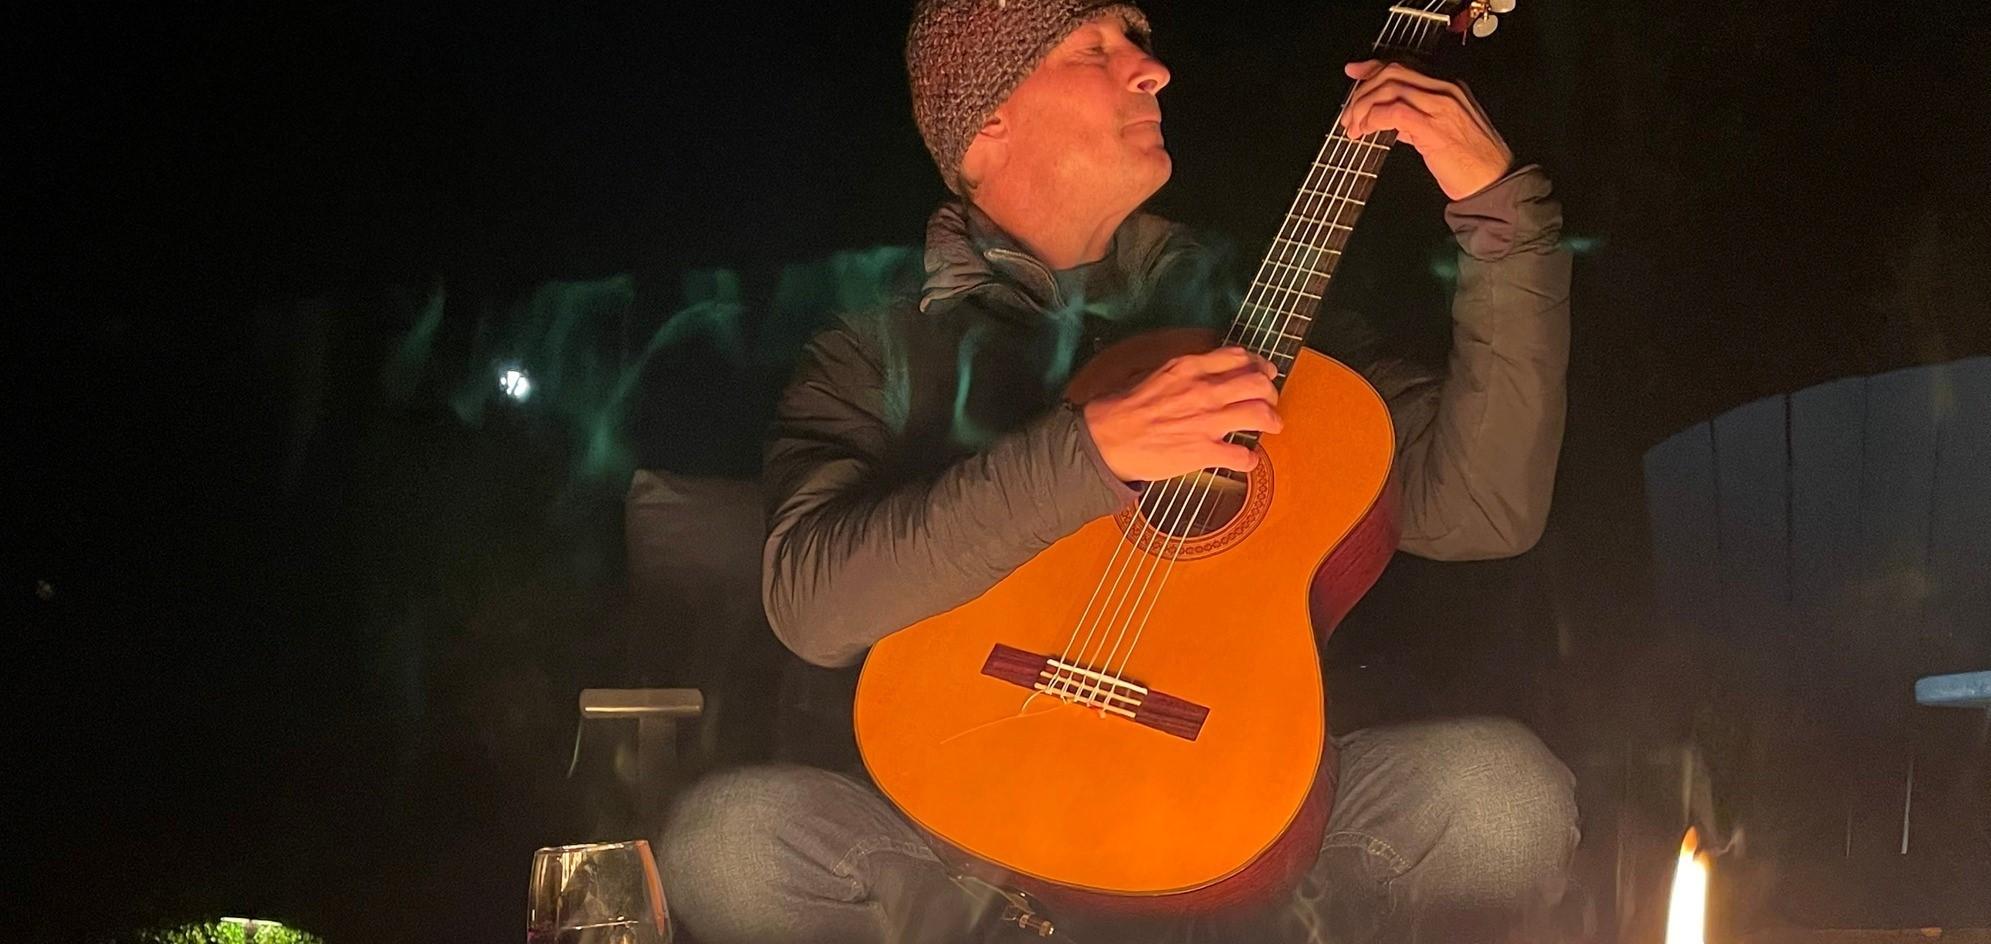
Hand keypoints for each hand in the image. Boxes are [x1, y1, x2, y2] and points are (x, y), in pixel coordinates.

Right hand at [1080, 346, 1282, 481]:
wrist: (1108, 438)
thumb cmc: (1126, 407)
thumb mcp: (1158, 373)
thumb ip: (1187, 371)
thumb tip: (1209, 372)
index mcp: (1191, 368)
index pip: (1239, 357)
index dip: (1258, 364)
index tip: (1263, 372)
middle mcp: (1205, 391)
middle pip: (1258, 383)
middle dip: (1271, 392)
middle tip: (1270, 400)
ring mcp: (1207, 422)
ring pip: (1260, 414)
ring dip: (1273, 421)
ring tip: (1273, 426)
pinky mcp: (1204, 452)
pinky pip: (1242, 456)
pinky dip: (1250, 459)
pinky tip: (1247, 460)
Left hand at [1340, 60, 1512, 199]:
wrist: (1495, 182)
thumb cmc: (1472, 163)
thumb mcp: (1444, 133)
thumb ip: (1417, 122)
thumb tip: (1391, 121)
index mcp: (1449, 87)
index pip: (1405, 66)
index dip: (1373, 67)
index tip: (1354, 72)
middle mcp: (1445, 90)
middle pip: (1392, 72)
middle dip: (1363, 91)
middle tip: (1349, 115)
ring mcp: (1440, 106)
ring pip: (1389, 88)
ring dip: (1363, 107)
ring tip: (1354, 128)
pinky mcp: (1433, 127)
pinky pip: (1393, 112)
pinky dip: (1373, 119)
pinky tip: (1366, 132)